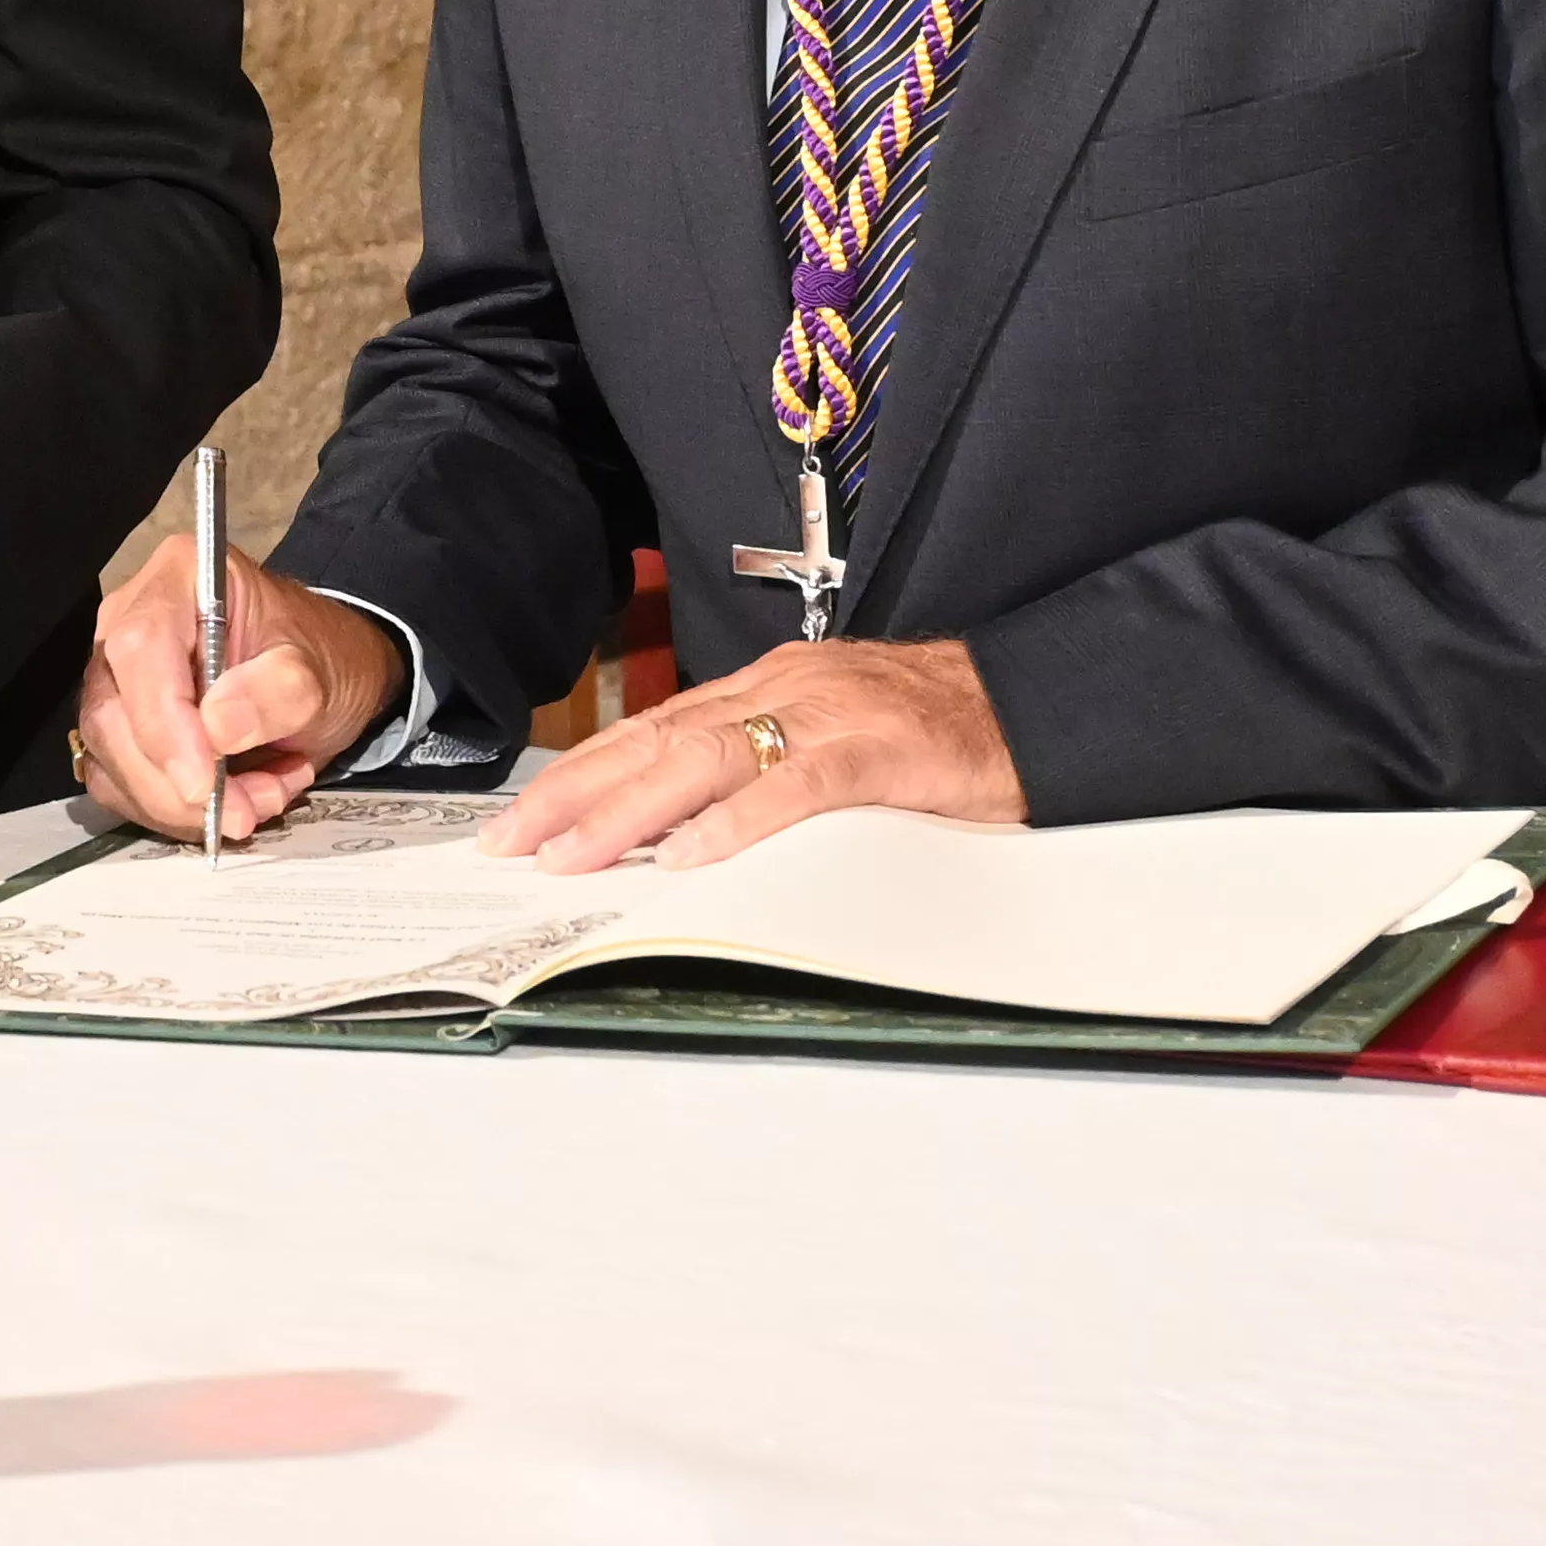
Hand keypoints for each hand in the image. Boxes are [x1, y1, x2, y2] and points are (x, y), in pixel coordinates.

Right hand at [72, 539, 399, 844]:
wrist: (321, 675)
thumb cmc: (318, 654)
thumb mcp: (318, 668)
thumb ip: (277, 691)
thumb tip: (218, 728)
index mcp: (179, 577)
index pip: (141, 650)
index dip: (165, 723)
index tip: (205, 783)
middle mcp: (129, 622)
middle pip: (113, 715)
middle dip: (176, 783)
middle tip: (248, 810)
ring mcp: (116, 678)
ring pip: (111, 762)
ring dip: (182, 805)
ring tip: (261, 796)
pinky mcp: (117, 729)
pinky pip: (122, 787)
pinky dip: (177, 812)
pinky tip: (236, 796)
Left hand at [489, 634, 1023, 870]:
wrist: (1034, 703)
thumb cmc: (933, 732)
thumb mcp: (831, 741)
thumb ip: (760, 771)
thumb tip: (676, 828)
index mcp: (767, 690)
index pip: (649, 732)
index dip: (579, 777)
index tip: (519, 821)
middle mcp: (784, 691)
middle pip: (656, 741)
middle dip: (575, 796)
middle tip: (512, 846)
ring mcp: (831, 716)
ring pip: (707, 757)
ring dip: (630, 811)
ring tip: (572, 855)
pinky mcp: (881, 751)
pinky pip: (798, 785)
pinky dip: (739, 820)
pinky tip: (691, 854)